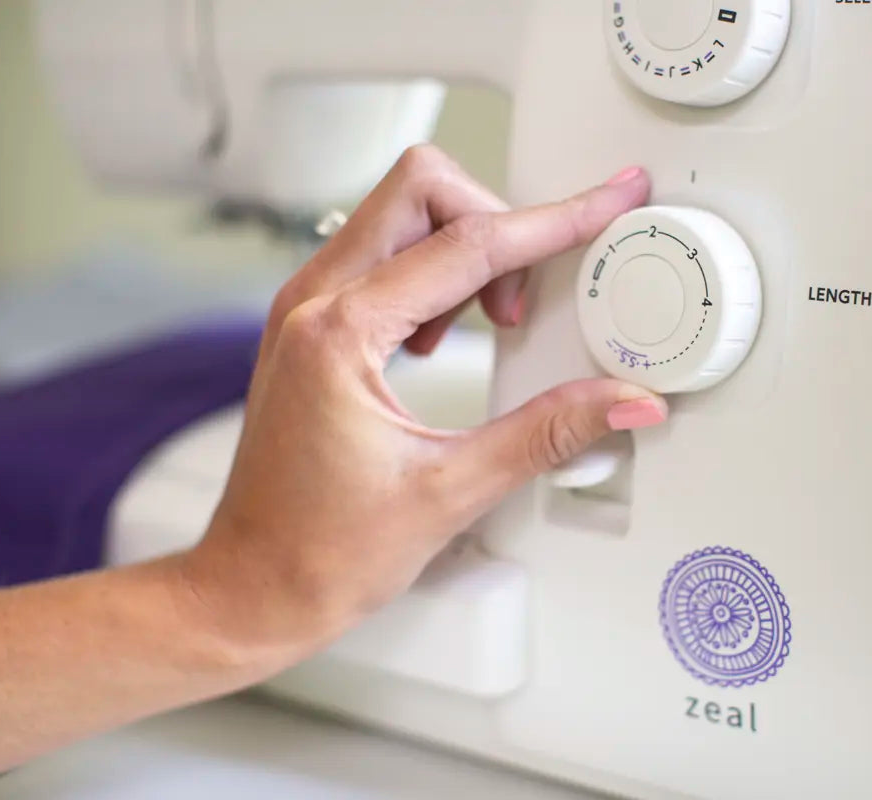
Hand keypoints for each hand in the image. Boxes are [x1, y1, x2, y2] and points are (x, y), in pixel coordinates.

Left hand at [183, 147, 666, 652]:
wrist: (251, 587)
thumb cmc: (318, 552)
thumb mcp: (452, 491)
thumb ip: (547, 433)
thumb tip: (621, 401)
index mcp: (340, 334)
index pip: (468, 245)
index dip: (553, 222)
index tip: (604, 202)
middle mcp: (311, 303)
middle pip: (421, 190)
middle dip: (495, 219)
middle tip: (526, 296)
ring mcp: (303, 309)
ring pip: (399, 215)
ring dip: (462, 248)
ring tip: (491, 324)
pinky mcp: (310, 327)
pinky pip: (381, 257)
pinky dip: (431, 275)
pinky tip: (445, 339)